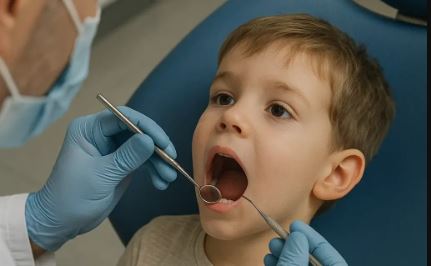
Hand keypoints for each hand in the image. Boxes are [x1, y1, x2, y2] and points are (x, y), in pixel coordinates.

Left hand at [25, 107, 176, 250]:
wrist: (62, 222)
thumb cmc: (72, 197)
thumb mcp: (101, 176)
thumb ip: (127, 157)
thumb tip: (150, 140)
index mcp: (89, 129)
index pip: (123, 117)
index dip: (146, 127)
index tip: (163, 143)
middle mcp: (102, 134)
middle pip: (137, 131)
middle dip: (156, 146)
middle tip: (172, 160)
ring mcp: (113, 149)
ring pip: (143, 146)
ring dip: (158, 161)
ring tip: (169, 177)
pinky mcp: (121, 163)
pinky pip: (142, 160)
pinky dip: (153, 170)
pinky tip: (160, 183)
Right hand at [264, 220, 346, 265]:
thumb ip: (295, 257)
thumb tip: (297, 236)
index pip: (333, 258)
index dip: (314, 239)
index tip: (296, 226)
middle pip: (315, 260)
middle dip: (295, 245)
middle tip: (280, 235)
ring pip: (301, 265)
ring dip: (285, 254)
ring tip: (272, 246)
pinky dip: (282, 264)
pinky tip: (270, 259)